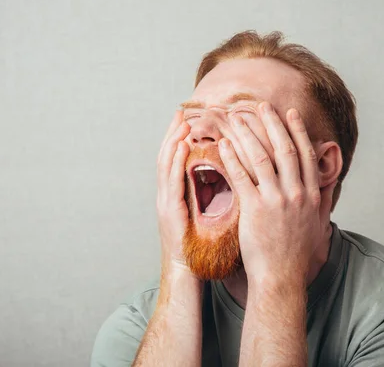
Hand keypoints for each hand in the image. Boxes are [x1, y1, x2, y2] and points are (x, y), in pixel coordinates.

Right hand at [156, 110, 190, 272]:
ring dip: (173, 141)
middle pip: (166, 157)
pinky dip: (176, 162)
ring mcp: (165, 203)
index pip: (174, 161)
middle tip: (181, 112)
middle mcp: (165, 195)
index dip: (177, 138)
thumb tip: (218, 178)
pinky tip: (182, 147)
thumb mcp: (202, 216)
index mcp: (173, 195)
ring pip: (165, 165)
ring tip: (182, 122)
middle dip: (173, 133)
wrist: (186, 271)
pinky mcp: (170, 212)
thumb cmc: (197, 247)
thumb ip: (204, 196)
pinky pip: (172, 182)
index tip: (185, 119)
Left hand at [219, 102, 324, 285]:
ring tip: (236, 119)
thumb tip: (326, 186)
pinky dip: (232, 159)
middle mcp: (296, 193)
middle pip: (283, 149)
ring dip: (248, 135)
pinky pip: (242, 178)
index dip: (297, 131)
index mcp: (311, 194)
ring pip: (261, 158)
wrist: (282, 278)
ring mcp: (276, 201)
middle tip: (260, 106)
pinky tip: (223, 146)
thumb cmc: (297, 255)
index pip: (304, 154)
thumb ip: (321, 202)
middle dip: (271, 124)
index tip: (290, 113)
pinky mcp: (256, 210)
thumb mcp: (317, 225)